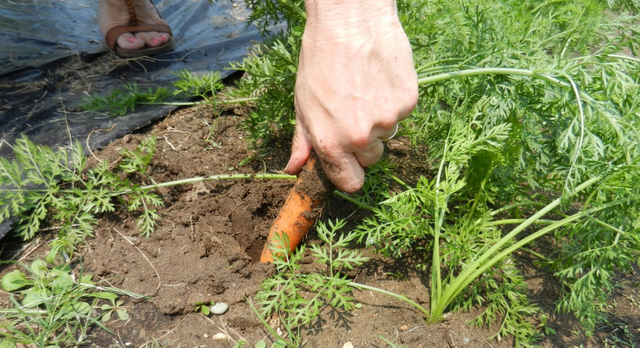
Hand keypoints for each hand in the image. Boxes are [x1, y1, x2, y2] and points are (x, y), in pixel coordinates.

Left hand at [285, 0, 417, 191]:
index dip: (348, 173)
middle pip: (370, 159)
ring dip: (378, 120)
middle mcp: (361, 137)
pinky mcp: (408, 102)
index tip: (347, 161)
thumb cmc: (321, 59)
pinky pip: (401, 114)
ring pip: (387, 135)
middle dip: (362, 144)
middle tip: (352, 112)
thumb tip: (294, 169)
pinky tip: (379, 79)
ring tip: (365, 88)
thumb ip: (303, 141)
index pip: (350, 183)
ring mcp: (388, 120)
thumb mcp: (303, 102)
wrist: (350, 20)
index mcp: (331, 142)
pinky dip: (392, 101)